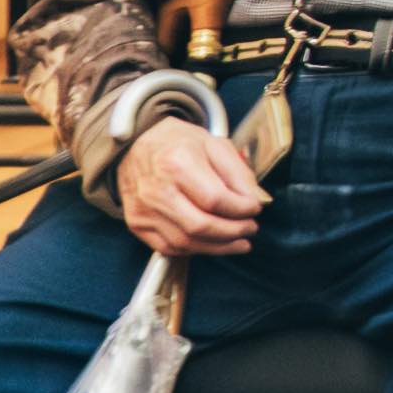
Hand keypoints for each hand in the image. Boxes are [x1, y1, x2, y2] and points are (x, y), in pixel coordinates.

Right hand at [114, 111, 263, 258]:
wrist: (136, 146)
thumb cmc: (178, 143)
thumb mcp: (214, 144)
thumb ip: (238, 173)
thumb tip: (256, 201)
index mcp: (177, 163)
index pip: (216, 199)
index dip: (242, 209)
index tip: (256, 208)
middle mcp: (156, 190)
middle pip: (201, 226)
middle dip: (234, 232)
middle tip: (251, 228)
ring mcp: (143, 210)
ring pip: (186, 242)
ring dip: (219, 247)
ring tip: (240, 241)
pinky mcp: (136, 223)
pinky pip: (169, 247)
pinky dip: (196, 249)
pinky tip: (213, 242)